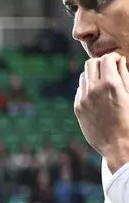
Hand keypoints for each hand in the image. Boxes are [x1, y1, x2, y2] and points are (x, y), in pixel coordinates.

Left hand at [75, 52, 128, 170]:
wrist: (118, 145)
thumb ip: (125, 76)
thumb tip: (119, 61)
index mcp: (110, 84)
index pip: (106, 59)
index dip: (113, 57)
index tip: (118, 61)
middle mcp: (93, 90)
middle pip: (91, 64)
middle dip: (101, 63)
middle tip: (110, 69)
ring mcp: (83, 99)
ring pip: (83, 76)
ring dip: (93, 74)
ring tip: (104, 81)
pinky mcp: (78, 108)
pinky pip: (80, 90)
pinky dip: (88, 87)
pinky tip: (98, 94)